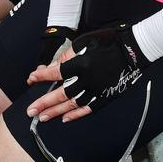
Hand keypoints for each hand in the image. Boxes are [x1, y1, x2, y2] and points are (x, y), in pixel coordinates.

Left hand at [27, 24, 146, 122]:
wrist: (132, 50)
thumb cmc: (107, 42)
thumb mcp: (84, 42)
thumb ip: (67, 56)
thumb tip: (51, 67)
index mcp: (81, 63)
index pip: (56, 73)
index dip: (42, 76)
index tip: (31, 79)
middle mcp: (87, 79)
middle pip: (61, 94)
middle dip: (44, 103)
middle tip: (30, 111)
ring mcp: (96, 89)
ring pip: (72, 104)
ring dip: (56, 112)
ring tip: (42, 117)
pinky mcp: (104, 96)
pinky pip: (88, 108)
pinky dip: (76, 114)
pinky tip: (64, 118)